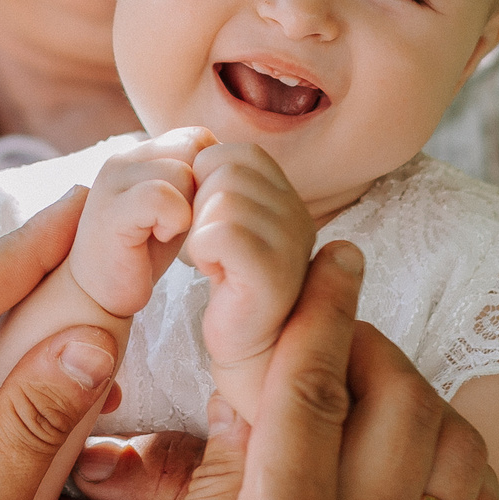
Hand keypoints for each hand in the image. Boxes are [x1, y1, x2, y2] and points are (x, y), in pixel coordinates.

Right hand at [68, 126, 217, 315]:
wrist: (99, 292)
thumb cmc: (144, 249)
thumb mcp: (176, 204)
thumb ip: (195, 177)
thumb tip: (228, 162)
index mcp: (141, 152)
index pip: (197, 137)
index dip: (210, 172)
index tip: (199, 206)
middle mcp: (124, 158)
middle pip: (194, 149)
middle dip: (203, 188)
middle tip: (186, 221)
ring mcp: (113, 181)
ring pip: (182, 173)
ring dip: (188, 209)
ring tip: (169, 231)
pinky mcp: (110, 210)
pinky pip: (162, 197)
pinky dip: (173, 221)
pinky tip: (162, 237)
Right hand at [109, 242, 498, 499]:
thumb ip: (211, 483)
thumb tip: (242, 391)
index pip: (313, 386)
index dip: (320, 307)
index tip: (329, 252)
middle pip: (398, 398)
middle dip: (370, 337)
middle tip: (334, 312)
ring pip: (453, 449)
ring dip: (419, 396)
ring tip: (370, 383)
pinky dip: (463, 476)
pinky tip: (420, 463)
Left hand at [186, 142, 316, 406]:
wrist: (248, 353)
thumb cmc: (232, 289)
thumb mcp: (232, 224)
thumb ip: (228, 184)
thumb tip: (198, 146)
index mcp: (289, 198)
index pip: (236, 153)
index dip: (205, 183)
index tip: (208, 225)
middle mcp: (299, 214)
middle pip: (227, 167)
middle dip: (199, 203)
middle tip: (208, 247)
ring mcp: (292, 243)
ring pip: (222, 196)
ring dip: (199, 230)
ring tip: (213, 262)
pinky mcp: (274, 274)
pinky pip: (219, 231)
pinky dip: (202, 250)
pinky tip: (213, 274)